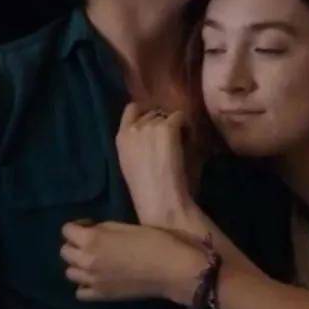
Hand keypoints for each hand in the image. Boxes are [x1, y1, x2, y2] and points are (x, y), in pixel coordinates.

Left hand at [60, 220, 206, 304]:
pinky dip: (84, 285)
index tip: (91, 225)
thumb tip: (93, 231)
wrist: (170, 269)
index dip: (78, 225)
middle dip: (75, 243)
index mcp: (92, 239)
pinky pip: (80, 292)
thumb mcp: (126, 226)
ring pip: (70, 272)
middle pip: (65, 251)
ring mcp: (92, 280)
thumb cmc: (153, 241)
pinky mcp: (101, 295)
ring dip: (78, 264)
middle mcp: (86, 260)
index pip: (66, 230)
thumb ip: (104, 229)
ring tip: (94, 260)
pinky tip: (96, 278)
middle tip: (92, 242)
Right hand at [115, 102, 194, 226]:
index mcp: (121, 138)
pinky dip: (186, 126)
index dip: (145, 113)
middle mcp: (134, 127)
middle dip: (162, 123)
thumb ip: (134, 143)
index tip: (154, 125)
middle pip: (153, 113)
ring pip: (167, 116)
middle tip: (169, 141)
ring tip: (178, 144)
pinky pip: (180, 116)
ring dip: (174, 125)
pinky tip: (187, 142)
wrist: (160, 199)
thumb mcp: (129, 162)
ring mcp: (150, 125)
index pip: (131, 109)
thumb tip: (147, 132)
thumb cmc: (146, 190)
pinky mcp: (168, 127)